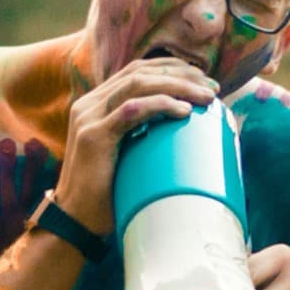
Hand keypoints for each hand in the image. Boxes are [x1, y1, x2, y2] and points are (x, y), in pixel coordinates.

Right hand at [56, 57, 218, 233]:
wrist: (76, 220)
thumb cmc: (108, 191)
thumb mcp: (127, 153)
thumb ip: (144, 133)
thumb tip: (187, 126)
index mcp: (97, 103)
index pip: (138, 70)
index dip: (173, 69)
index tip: (204, 80)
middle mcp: (90, 104)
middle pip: (141, 72)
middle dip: (182, 74)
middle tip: (213, 88)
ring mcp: (89, 117)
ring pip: (138, 84)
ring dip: (178, 86)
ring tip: (206, 97)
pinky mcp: (93, 136)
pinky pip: (131, 110)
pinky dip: (161, 105)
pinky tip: (184, 112)